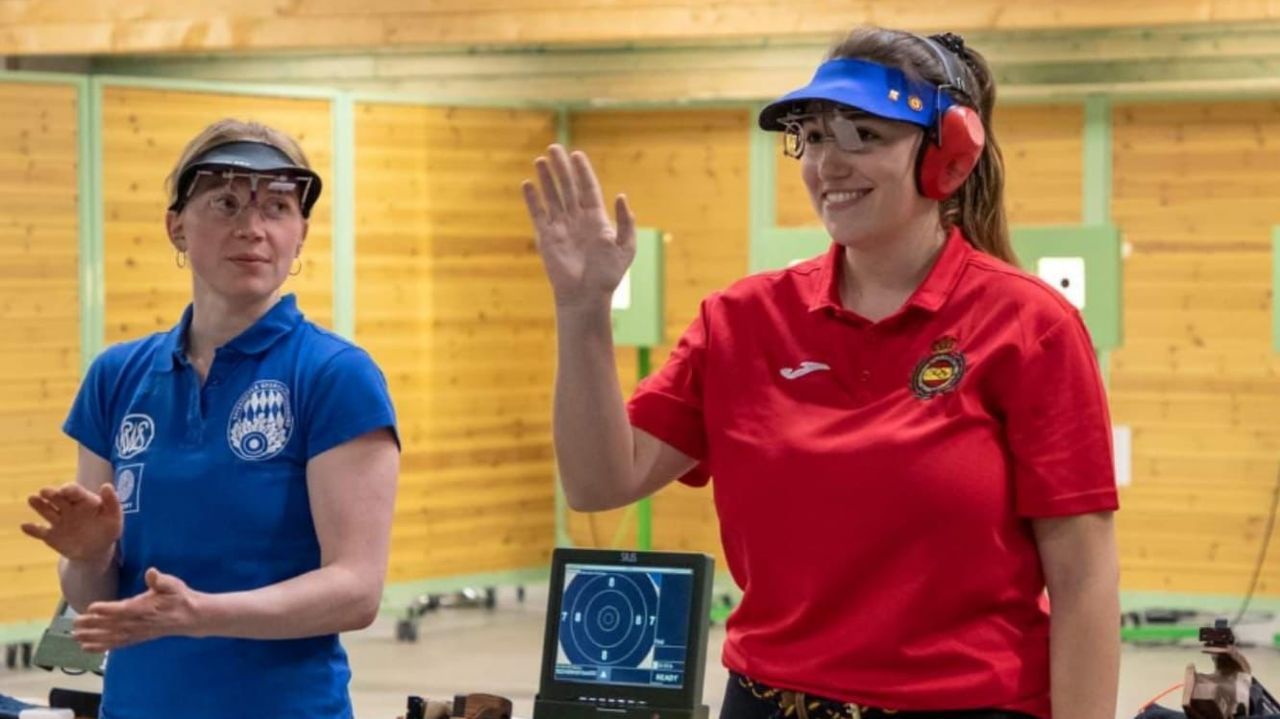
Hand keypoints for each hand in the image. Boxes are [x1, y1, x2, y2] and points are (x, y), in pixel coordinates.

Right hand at [21, 482, 121, 563]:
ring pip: (47, 510)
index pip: (75, 492)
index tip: (65, 490)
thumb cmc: (107, 529)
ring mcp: (58, 521)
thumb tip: (107, 485)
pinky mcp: (51, 535)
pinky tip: (25, 526)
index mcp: (83, 500)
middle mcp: (68, 508)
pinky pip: (40, 531)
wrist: (96, 550)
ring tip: (32, 498)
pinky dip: (32, 529)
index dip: (70, 489)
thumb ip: (112, 502)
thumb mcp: (114, 517)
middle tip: (44, 491)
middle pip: (57, 498)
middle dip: (51, 493)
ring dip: (39, 505)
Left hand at [72, 568, 204, 651]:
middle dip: (92, 625)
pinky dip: (101, 647)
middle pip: (112, 625)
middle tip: (75, 624)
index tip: (91, 607)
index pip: (124, 609)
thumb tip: (152, 572)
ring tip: (75, 637)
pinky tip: (87, 648)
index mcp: (146, 608)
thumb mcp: (173, 585)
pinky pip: (117, 644)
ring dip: (93, 638)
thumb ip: (161, 580)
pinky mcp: (136, 638)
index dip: (108, 609)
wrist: (190, 617)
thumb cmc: (179, 597)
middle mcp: (139, 623)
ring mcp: (137, 633)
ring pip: (111, 637)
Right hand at [522, 144, 635, 308]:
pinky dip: (532, 199)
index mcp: (596, 220)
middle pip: (568, 187)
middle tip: (554, 147)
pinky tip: (528, 183)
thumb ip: (625, 222)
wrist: (586, 296)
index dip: (582, 172)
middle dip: (561, 168)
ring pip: (552, 196)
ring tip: (540, 159)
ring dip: (546, 178)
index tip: (577, 154)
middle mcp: (577, 220)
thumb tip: (621, 196)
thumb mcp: (625, 248)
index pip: (588, 189)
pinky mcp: (546, 237)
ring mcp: (560, 227)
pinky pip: (538, 214)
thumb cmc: (607, 275)